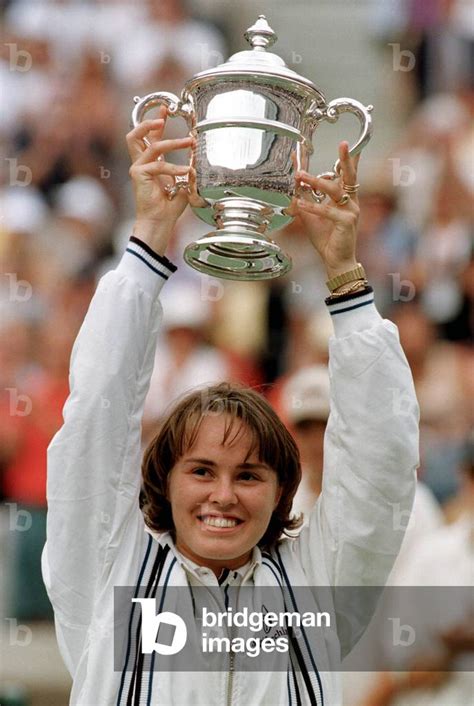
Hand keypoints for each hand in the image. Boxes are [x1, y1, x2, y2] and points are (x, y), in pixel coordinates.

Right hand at [126, 107, 194, 253]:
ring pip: (152, 146)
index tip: (166, 108)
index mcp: (150, 163)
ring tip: (189, 142)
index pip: (150, 137)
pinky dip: (173, 168)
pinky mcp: (138, 175)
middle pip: (134, 134)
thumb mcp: (182, 183)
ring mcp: (137, 169)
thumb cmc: (169, 207)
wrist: (159, 222)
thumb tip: (197, 162)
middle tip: (164, 115)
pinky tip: (185, 172)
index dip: (157, 121)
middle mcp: (140, 163)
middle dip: (149, 122)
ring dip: (173, 142)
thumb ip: (186, 171)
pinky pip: (158, 165)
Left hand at [287, 141, 359, 278]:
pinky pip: (327, 211)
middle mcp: (352, 201)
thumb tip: (295, 180)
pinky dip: (313, 207)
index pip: (346, 174)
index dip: (345, 159)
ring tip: (300, 175)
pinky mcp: (347, 222)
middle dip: (346, 159)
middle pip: (350, 176)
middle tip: (343, 143)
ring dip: (316, 182)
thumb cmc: (326, 237)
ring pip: (335, 191)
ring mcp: (351, 211)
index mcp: (346, 197)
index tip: (344, 143)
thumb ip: (304, 197)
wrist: (335, 259)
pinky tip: (301, 204)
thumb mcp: (311, 213)